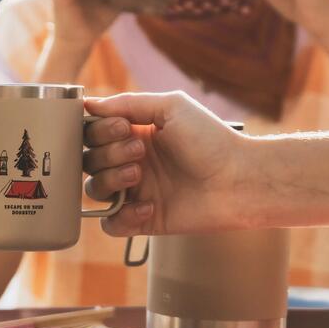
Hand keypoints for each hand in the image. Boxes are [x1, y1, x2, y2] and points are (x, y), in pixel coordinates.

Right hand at [81, 92, 243, 235]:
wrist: (239, 180)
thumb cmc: (211, 140)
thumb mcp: (172, 107)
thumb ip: (129, 103)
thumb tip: (89, 105)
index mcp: (136, 134)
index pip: (94, 133)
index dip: (100, 131)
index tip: (123, 128)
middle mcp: (132, 162)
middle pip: (90, 160)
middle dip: (108, 154)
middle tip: (140, 151)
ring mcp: (137, 192)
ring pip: (95, 190)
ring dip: (111, 179)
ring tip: (139, 175)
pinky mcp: (144, 220)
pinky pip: (111, 224)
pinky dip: (121, 216)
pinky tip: (148, 206)